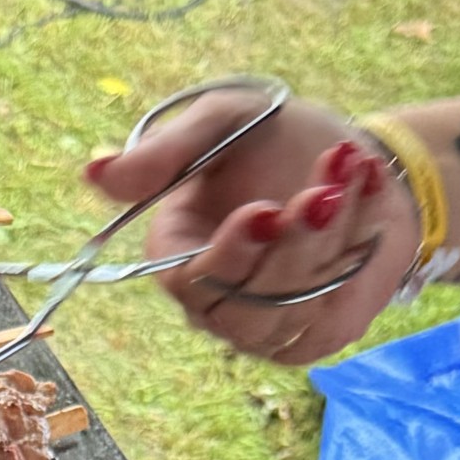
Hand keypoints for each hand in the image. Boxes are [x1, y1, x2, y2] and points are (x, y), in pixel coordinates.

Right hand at [84, 87, 420, 363]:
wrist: (357, 160)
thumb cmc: (278, 139)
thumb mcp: (225, 120)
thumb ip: (167, 150)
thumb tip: (93, 172)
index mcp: (175, 252)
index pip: (187, 282)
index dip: (228, 253)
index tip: (267, 210)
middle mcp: (211, 301)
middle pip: (243, 304)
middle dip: (292, 244)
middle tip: (326, 188)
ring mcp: (259, 328)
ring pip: (287, 312)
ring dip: (329, 245)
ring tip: (351, 174)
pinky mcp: (307, 340)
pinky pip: (323, 321)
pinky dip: (354, 256)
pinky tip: (366, 199)